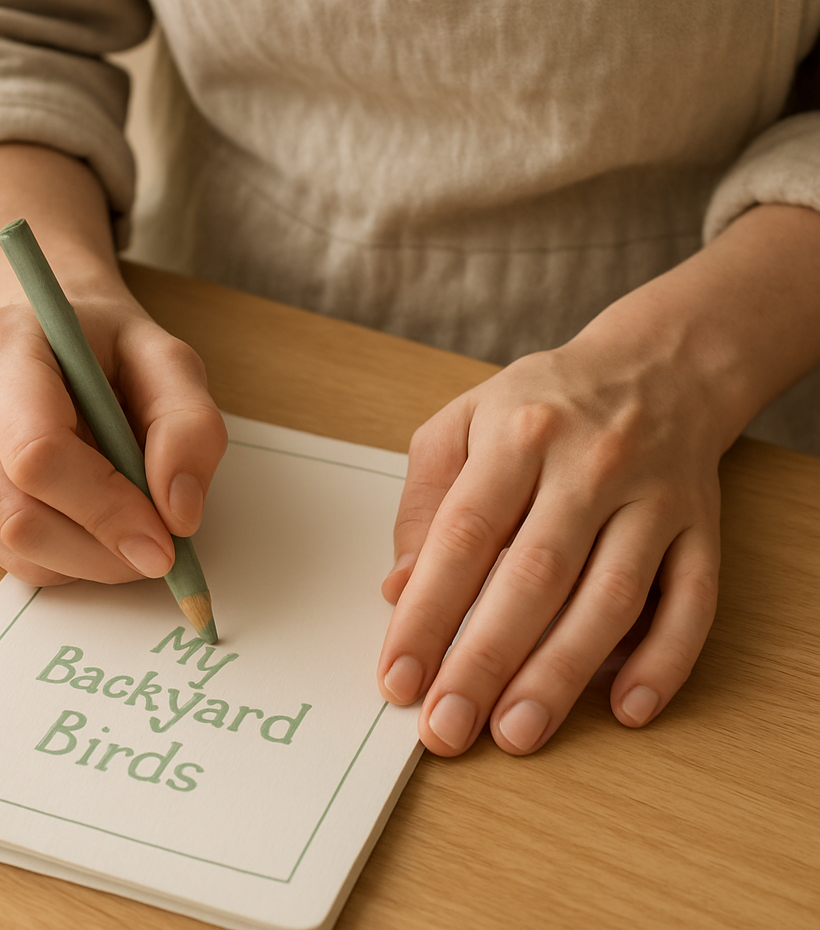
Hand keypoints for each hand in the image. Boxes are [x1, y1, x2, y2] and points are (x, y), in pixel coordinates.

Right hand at [0, 290, 226, 584]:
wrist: (49, 339)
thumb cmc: (109, 350)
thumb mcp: (170, 363)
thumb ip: (189, 428)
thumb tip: (178, 515)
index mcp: (1, 345)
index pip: (37, 451)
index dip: (105, 509)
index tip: (163, 544)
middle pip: (15, 512)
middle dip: (100, 550)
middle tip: (159, 554)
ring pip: (7, 546)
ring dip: (85, 560)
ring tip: (130, 529)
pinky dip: (60, 558)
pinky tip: (88, 520)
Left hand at [376, 321, 727, 756]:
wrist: (658, 367)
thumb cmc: (542, 404)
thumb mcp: (462, 422)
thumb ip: (424, 501)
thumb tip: (399, 588)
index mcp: (518, 434)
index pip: (463, 535)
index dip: (426, 612)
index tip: (398, 677)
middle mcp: (589, 465)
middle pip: (534, 575)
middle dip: (485, 660)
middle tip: (447, 728)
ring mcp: (653, 498)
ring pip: (610, 597)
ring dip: (562, 674)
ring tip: (516, 733)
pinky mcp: (701, 527)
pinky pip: (692, 601)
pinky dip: (662, 660)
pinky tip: (624, 708)